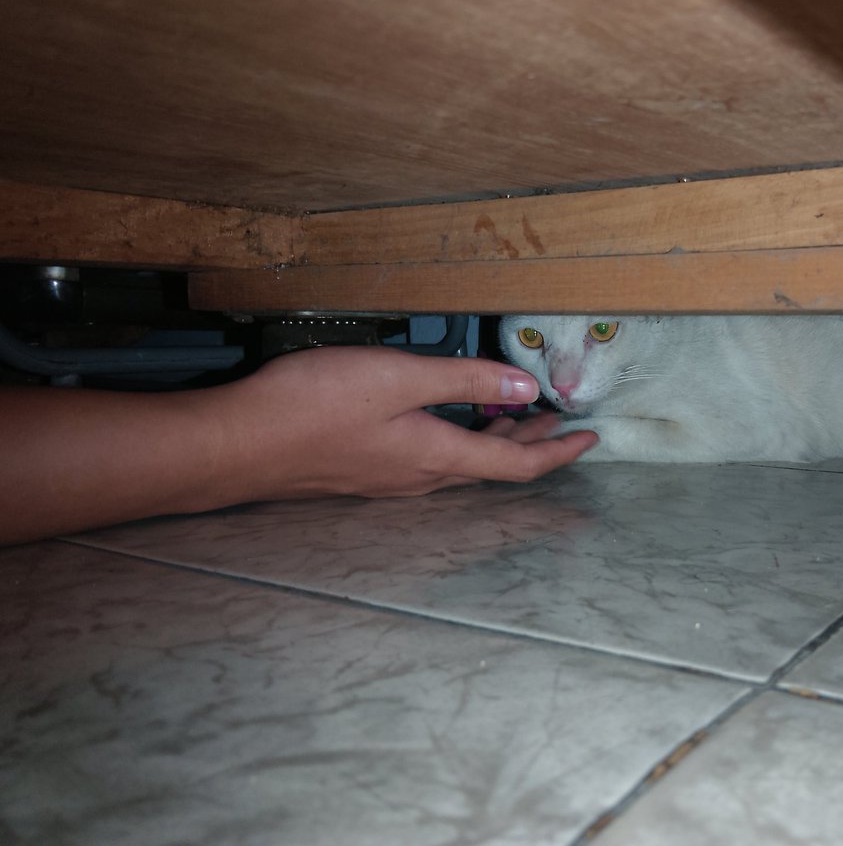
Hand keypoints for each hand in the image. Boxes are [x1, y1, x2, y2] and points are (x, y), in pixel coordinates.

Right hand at [223, 346, 597, 498]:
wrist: (237, 444)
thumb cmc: (314, 406)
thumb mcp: (399, 378)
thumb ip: (464, 379)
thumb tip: (524, 385)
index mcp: (437, 455)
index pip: (517, 466)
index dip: (559, 452)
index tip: (590, 438)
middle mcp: (420, 476)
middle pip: (491, 466)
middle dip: (530, 442)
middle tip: (556, 419)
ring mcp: (389, 479)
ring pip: (459, 463)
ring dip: (493, 440)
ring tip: (512, 414)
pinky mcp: (363, 471)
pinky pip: (429, 459)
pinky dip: (457, 438)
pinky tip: (444, 418)